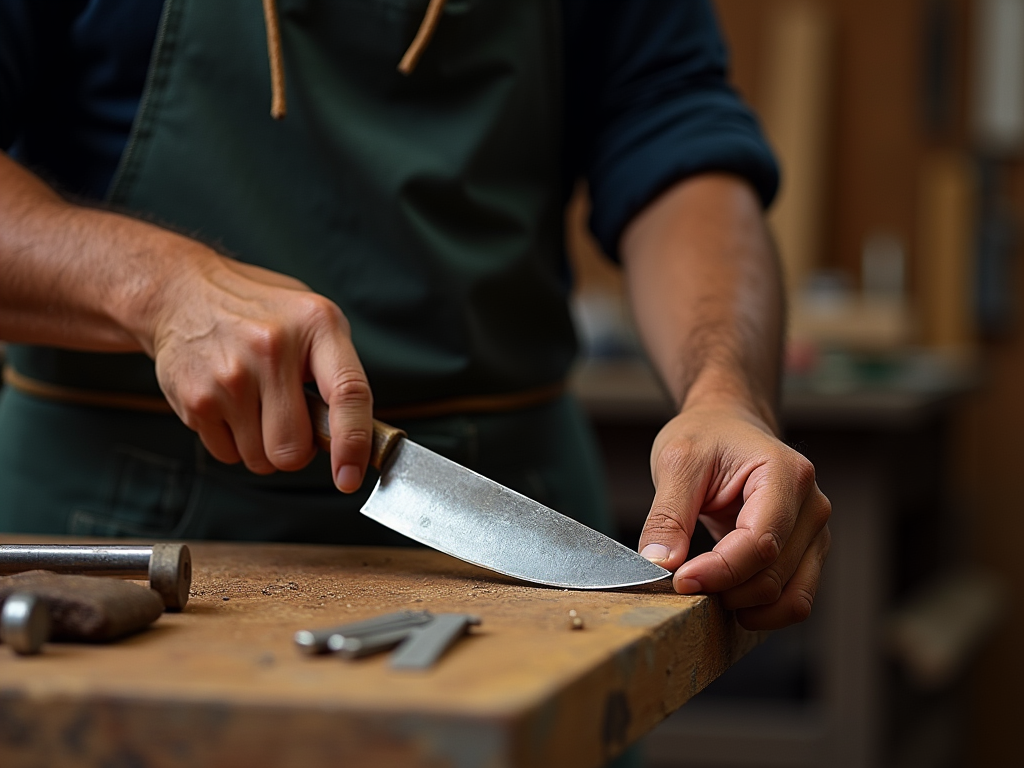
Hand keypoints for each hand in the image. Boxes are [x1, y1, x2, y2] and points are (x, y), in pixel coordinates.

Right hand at [144, 248, 372, 491]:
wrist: (182, 294)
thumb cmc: (259, 312)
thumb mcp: (312, 320)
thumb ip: (337, 373)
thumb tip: (354, 440)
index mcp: (316, 325)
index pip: (349, 393)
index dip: (354, 443)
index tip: (350, 477)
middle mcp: (271, 348)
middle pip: (293, 449)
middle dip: (297, 450)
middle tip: (289, 420)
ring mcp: (229, 376)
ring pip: (260, 460)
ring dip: (263, 447)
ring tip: (255, 404)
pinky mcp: (195, 399)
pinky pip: (228, 455)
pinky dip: (234, 443)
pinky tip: (229, 405)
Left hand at [637, 399, 830, 629]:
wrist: (728, 425)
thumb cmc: (707, 436)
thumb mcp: (677, 463)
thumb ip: (668, 515)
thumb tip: (660, 564)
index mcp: (786, 474)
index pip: (760, 542)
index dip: (720, 571)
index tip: (680, 581)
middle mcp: (812, 506)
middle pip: (774, 575)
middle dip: (726, 590)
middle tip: (683, 582)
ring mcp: (815, 533)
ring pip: (791, 597)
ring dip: (746, 606)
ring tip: (706, 592)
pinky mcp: (807, 553)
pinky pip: (795, 599)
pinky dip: (763, 611)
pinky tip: (729, 599)